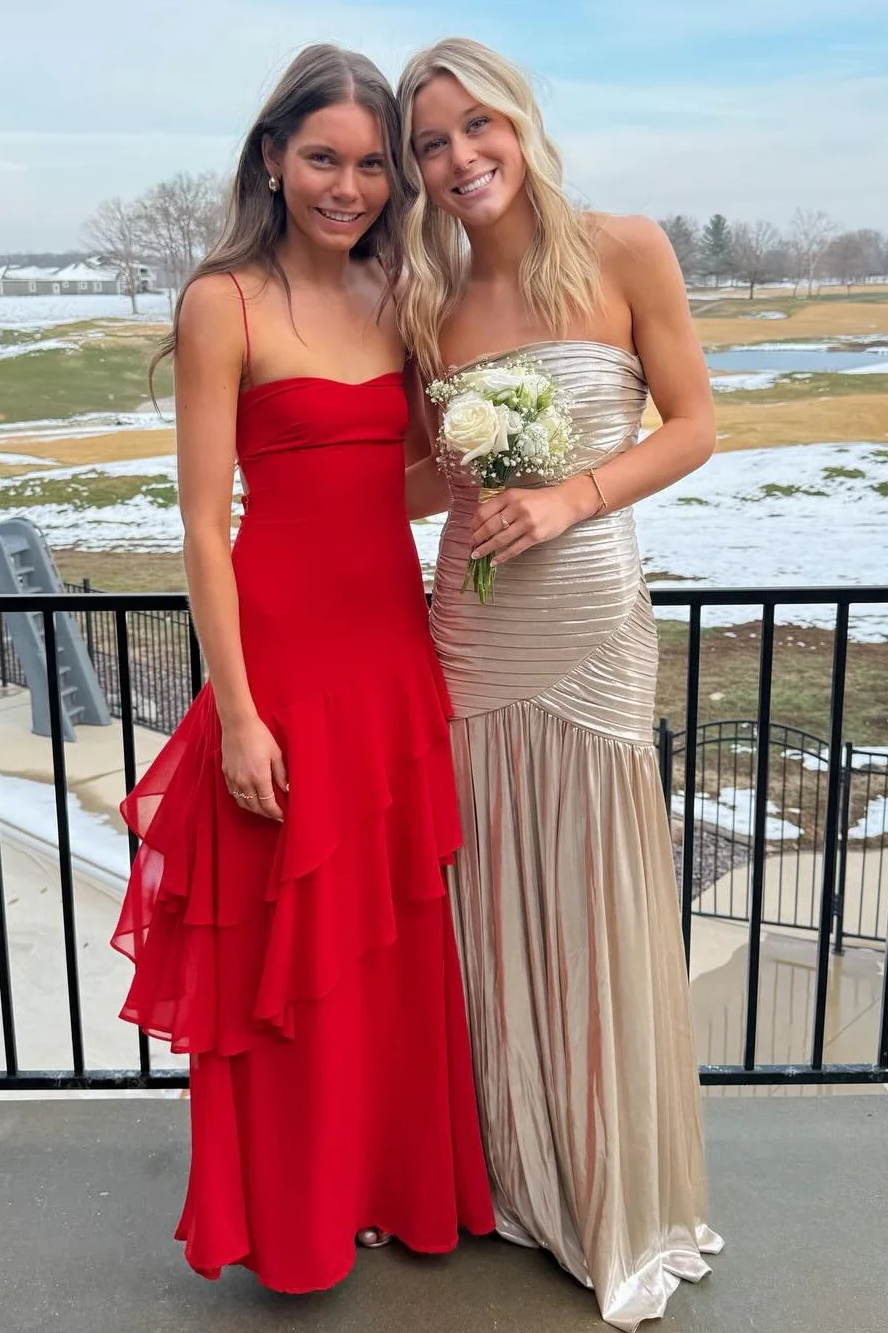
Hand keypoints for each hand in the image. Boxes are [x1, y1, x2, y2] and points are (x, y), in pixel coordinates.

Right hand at [221, 715, 287, 820]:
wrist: (238, 724)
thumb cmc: (260, 736)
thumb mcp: (276, 754)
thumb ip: (281, 774)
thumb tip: (287, 790)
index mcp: (259, 777)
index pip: (268, 804)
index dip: (276, 813)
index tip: (282, 816)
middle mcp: (244, 781)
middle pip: (255, 807)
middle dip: (266, 814)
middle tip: (274, 815)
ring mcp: (233, 778)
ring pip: (242, 803)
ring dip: (253, 809)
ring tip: (263, 808)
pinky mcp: (226, 774)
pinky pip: (233, 793)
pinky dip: (242, 799)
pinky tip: (249, 797)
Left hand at [469, 483, 587, 566]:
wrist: (565, 503)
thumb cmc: (540, 500)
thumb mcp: (519, 495)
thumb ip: (502, 505)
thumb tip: (481, 521)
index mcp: (509, 497)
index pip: (484, 512)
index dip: (474, 524)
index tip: (470, 532)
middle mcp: (517, 508)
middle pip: (489, 527)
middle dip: (477, 538)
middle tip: (471, 545)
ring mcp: (526, 523)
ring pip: (500, 539)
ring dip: (485, 549)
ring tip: (477, 555)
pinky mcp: (535, 536)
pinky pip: (514, 549)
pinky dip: (502, 557)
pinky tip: (494, 562)